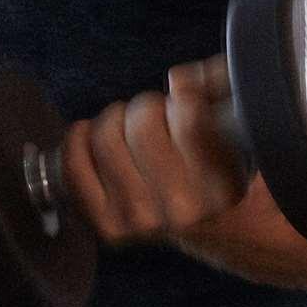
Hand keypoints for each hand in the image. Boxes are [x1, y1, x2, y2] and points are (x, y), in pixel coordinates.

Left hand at [59, 57, 249, 245]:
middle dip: (146, 107)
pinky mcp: (109, 227)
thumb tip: (180, 80)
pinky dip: (79, 139)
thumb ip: (217, 92)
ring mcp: (144, 220)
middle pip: (143, 120)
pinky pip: (75, 162)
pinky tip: (92, 138)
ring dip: (113, 120)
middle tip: (153, 116)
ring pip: (106, 136)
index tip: (181, 94)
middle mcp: (185, 208)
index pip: (191, 118)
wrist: (203, 224)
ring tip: (127, 130)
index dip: (182, 92)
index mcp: (225, 183)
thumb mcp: (230, 129)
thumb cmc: (210, 163)